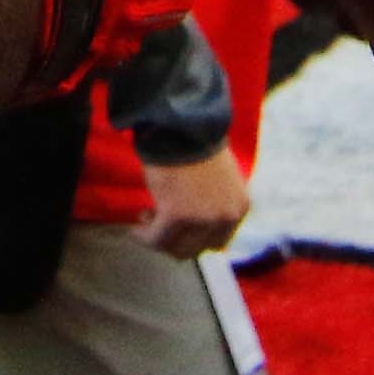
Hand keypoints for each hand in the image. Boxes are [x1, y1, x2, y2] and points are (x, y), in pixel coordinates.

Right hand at [134, 142, 253, 257]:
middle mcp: (225, 218)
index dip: (193, 238)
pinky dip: (143, 237)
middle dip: (174, 240)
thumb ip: (214, 201)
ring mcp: (203, 219)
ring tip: (144, 220)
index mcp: (238, 208)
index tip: (176, 228)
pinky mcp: (177, 216)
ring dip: (158, 239)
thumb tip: (193, 217)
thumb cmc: (196, 143)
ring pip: (176, 248)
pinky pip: (156, 239)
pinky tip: (134, 230)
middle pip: (196, 249)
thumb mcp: (218, 178)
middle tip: (156, 222)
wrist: (181, 125)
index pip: (217, 242)